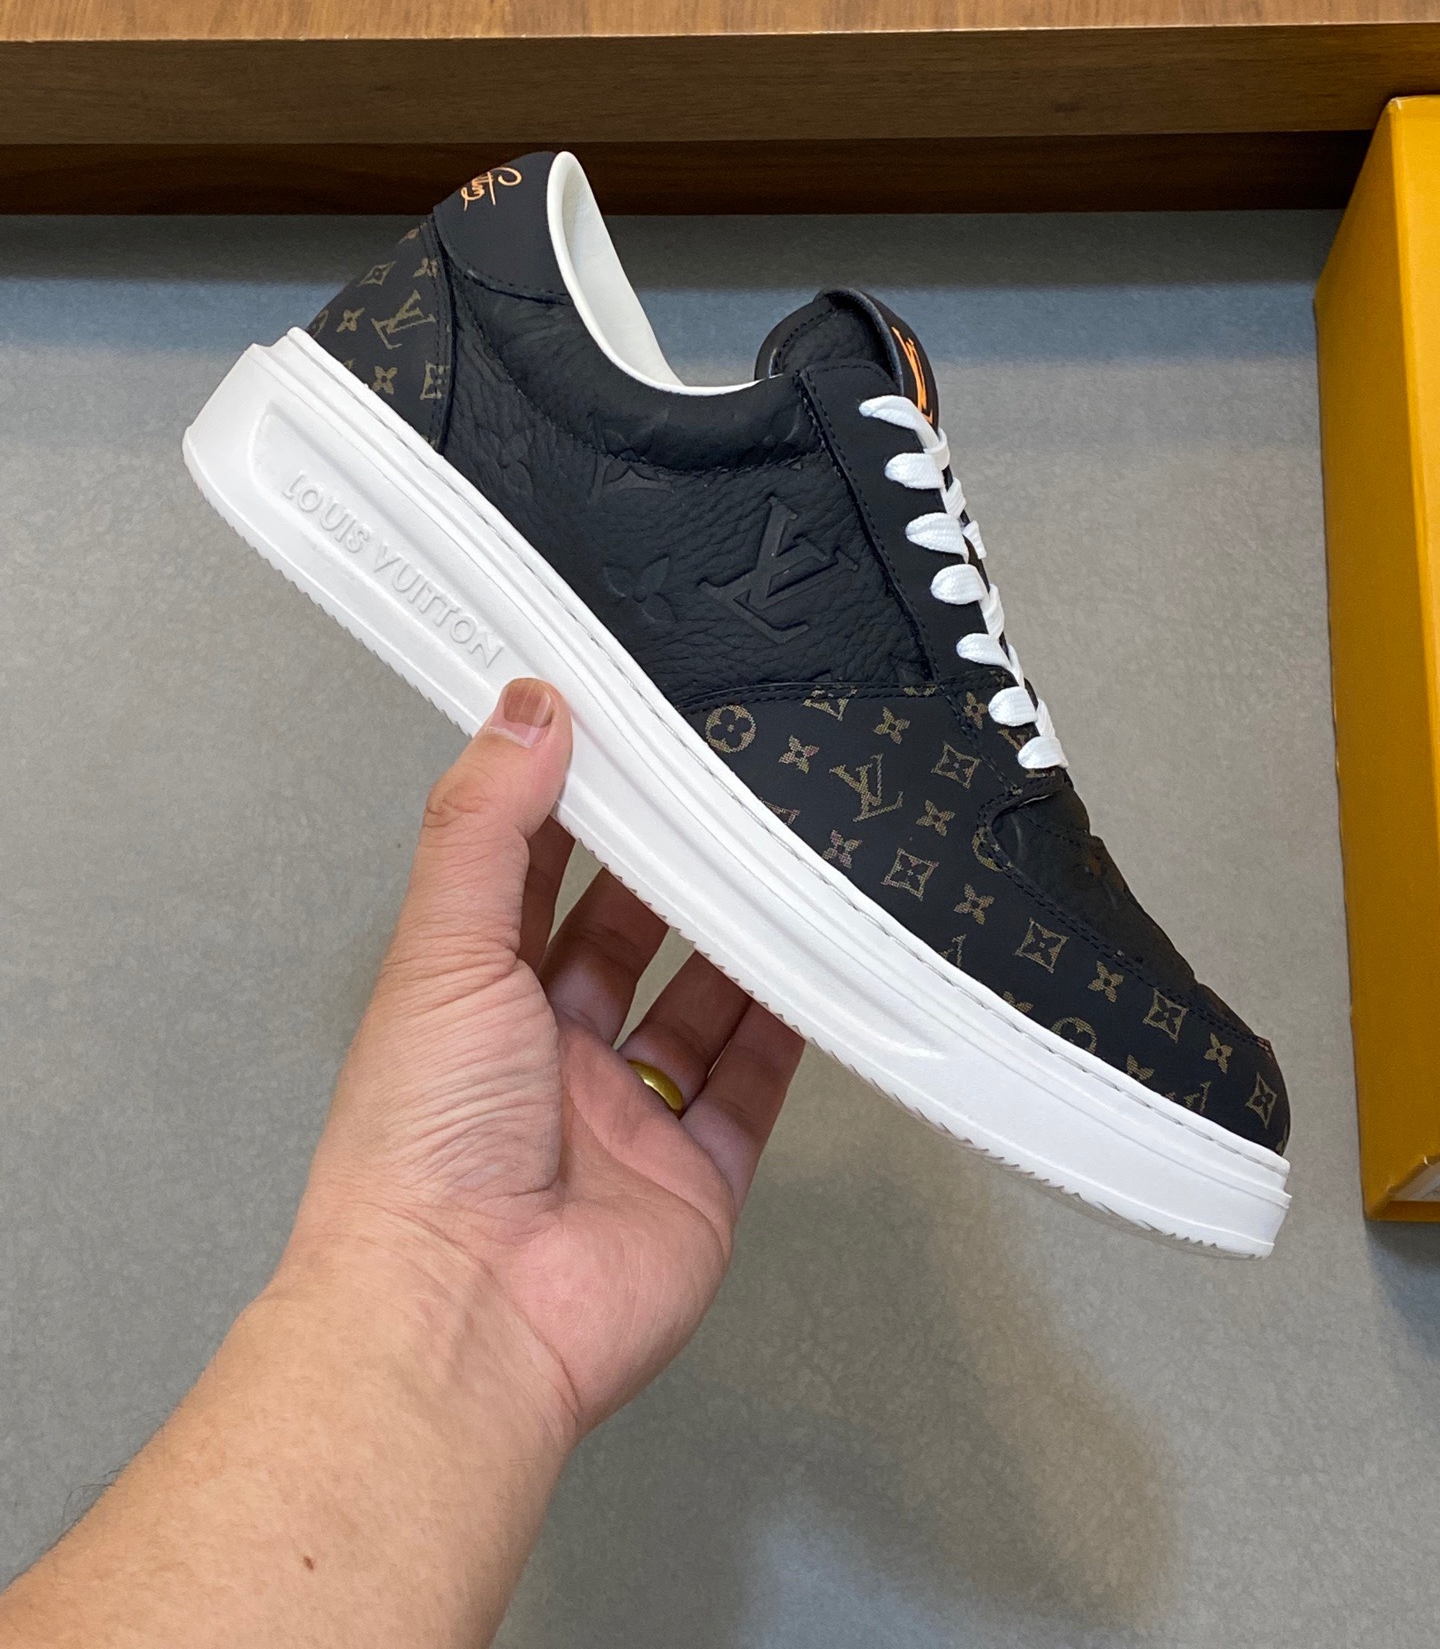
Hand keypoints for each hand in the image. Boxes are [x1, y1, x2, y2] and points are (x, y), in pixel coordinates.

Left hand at [283, 677, 804, 1444]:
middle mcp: (545, 1056)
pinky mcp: (693, 1178)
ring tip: (785, 863)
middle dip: (671, 873)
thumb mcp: (442, 951)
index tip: (626, 737)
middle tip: (727, 796)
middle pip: (624, 939)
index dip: (573, 809)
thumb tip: (523, 709)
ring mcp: (623, 1120)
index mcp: (470, 1000)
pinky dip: (789, 1030)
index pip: (527, 878)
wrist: (466, 1316)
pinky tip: (817, 970)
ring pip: (698, 1008)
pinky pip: (754, 1089)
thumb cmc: (420, 1147)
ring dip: (738, 942)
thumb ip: (485, 827)